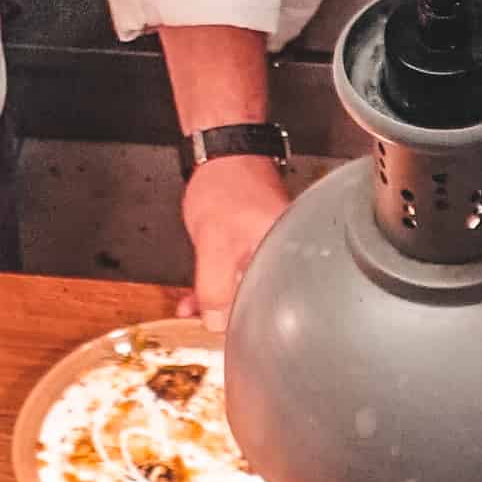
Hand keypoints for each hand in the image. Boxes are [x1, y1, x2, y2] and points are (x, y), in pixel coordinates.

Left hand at [179, 151, 292, 320]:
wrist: (223, 153)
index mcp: (289, 258)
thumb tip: (216, 323)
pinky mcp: (259, 246)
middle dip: (225, 314)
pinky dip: (218, 283)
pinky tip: (199, 294)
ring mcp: (274, 251)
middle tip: (200, 320)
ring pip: (246, 288)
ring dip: (217, 300)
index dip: (243, 322)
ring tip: (193, 308)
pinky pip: (239, 273)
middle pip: (259, 300)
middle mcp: (289, 257)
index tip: (220, 328)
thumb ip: (215, 288)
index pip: (272, 306)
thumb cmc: (226, 186)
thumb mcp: (214, 245)